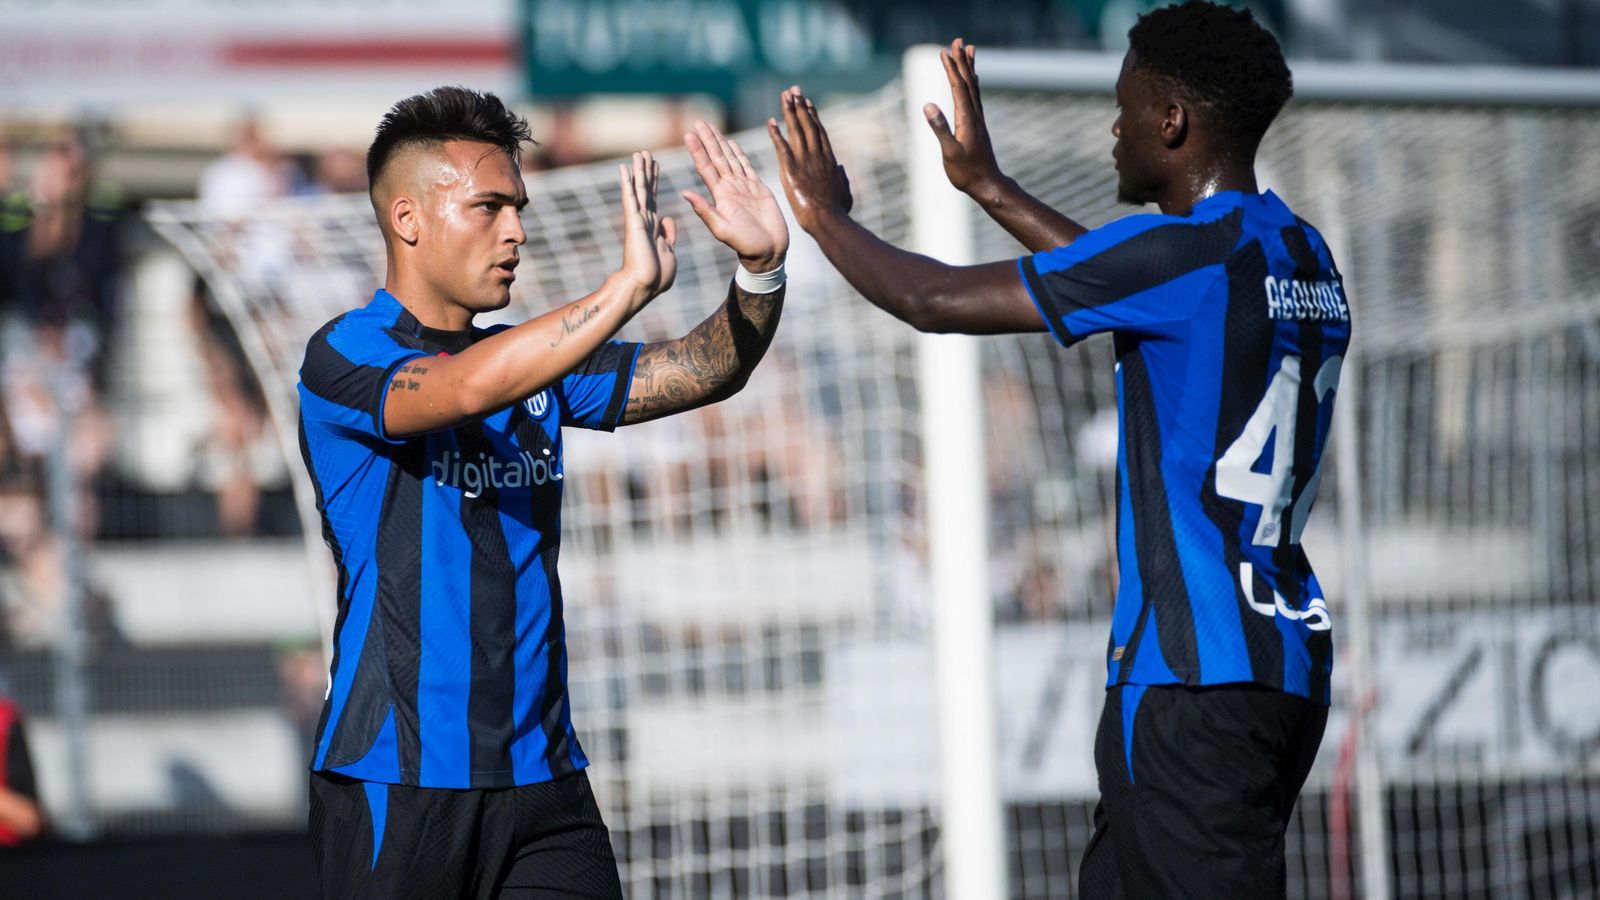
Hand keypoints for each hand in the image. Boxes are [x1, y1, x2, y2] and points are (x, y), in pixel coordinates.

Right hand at [617, 150, 677, 303]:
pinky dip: (627, 182)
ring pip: (638, 189)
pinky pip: (630, 198)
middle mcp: (645, 220)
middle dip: (647, 171)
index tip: (655, 165)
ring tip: (639, 153)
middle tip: (646, 152)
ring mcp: (638, 220)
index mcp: (654, 226)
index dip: (655, 181)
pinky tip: (623, 168)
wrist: (646, 286)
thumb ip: (668, 234)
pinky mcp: (633, 222)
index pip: (654, 198)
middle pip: (646, 189)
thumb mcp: (670, 251)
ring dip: (638, 170)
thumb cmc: (657, 275)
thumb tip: (667, 219)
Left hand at [682, 120, 788, 272]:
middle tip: (698, 121)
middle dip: (708, 139)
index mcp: (720, 196)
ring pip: (730, 159)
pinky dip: (739, 154)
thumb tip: (684, 193)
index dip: (698, 150)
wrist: (769, 252)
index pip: (706, 167)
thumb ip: (704, 211)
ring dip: (721, 142)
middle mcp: (730, 188)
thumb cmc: (746, 246)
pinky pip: (747, 167)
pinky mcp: (759, 189)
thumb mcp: (722, 230)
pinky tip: (732, 143)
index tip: (688, 133)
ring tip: (711, 127)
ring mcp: (744, 187)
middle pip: (717, 158)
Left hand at [767, 86, 852, 232]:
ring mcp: (804, 160)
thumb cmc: (838, 211)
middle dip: (800, 106)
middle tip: (794, 90)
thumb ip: (843, 179)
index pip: (819, 132)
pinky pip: (781, 146)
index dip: (812, 116)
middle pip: (807, 124)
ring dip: (789, 111)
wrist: (828, 219)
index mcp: (829, 159)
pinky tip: (770, 121)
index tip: (808, 103)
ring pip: (796, 130)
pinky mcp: (791, 168)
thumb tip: (842, 169)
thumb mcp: (846, 193)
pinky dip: (775, 133)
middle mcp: (817, 154)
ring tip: (784, 95)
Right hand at [923, 39, 1002, 196]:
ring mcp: (977, 119)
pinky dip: (972, 83)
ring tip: (969, 49)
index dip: (951, 69)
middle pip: (967, 81)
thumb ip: (940, 128)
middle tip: (958, 40)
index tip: (945, 51)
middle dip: (961, 60)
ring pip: (973, 87)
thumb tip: (928, 105)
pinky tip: (973, 78)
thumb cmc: (966, 172)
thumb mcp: (950, 152)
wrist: (987, 184)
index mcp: (966, 119)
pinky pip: (975, 97)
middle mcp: (975, 115)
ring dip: (969, 67)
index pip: (958, 87)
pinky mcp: (977, 124)